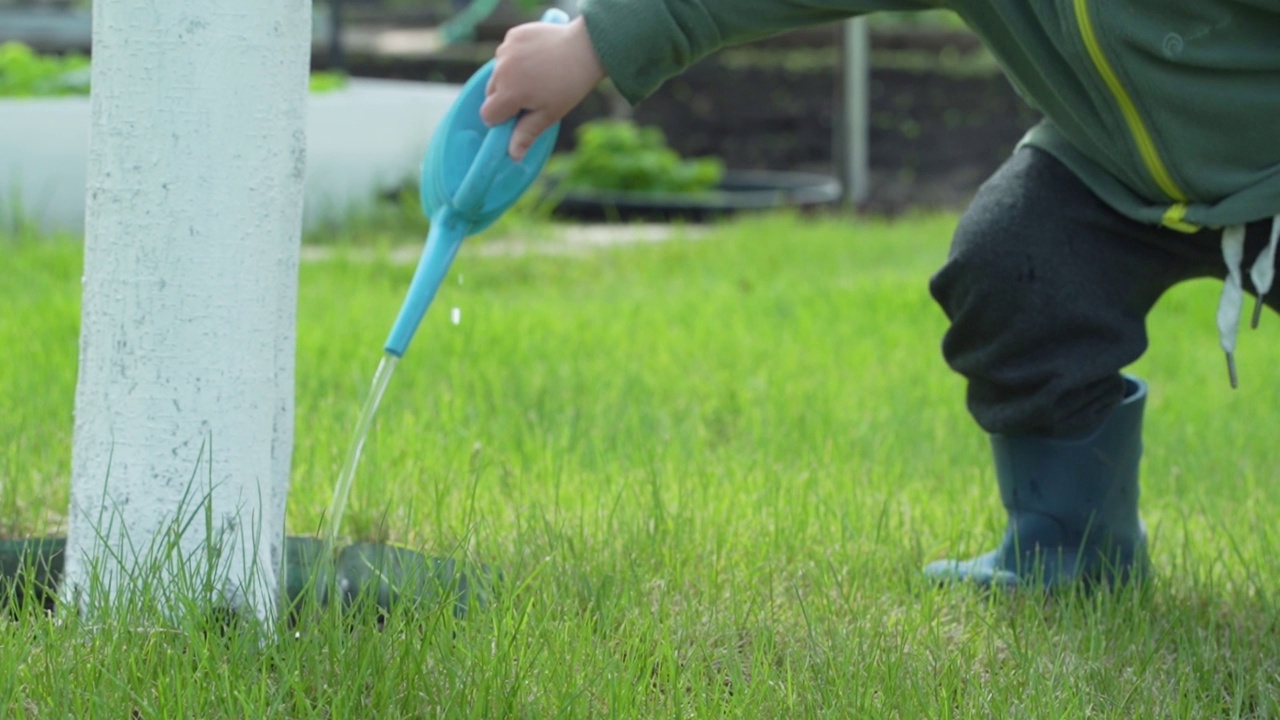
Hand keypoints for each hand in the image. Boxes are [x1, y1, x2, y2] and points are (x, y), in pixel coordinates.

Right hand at [480, 16, 605, 160]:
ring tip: (536, 75)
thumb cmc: (569, 86)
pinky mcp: (513, 35)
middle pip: (490, 92)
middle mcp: (502, 70)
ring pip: (498, 71)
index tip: (519, 115)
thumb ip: (526, 134)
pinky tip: (537, 58)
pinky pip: (506, 52)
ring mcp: (506, 49)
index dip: (501, 118)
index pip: (488, 114)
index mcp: (508, 93)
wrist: (587, 48)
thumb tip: (512, 157)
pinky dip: (516, 57)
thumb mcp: (548, 115)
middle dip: (505, 97)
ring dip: (509, 76)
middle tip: (532, 95)